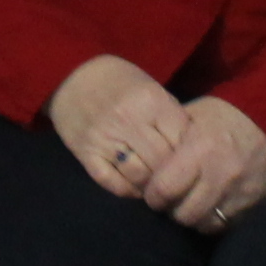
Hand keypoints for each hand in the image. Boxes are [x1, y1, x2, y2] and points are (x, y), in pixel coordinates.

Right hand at [45, 55, 186, 203]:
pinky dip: (128, 191)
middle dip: (173, 175)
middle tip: (177, 181)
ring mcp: (105, 138)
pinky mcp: (86, 154)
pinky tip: (136, 187)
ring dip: (152, 186)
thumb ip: (170, 117)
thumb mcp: (151, 88)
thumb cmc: (120, 82)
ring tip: (158, 187)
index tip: (193, 164)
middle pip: (162, 162)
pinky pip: (113, 183)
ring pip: (140, 177)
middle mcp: (128, 120)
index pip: (181, 141)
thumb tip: (194, 151)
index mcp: (150, 101)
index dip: (191, 157)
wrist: (71, 75)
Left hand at [139, 95, 265, 232]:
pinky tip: (211, 206)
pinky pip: (229, 226)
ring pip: (206, 225)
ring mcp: (243, 192)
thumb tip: (142, 165)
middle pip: (184, 214)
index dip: (153, 196)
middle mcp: (222, 174)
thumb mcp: (192, 117)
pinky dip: (216, 219)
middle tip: (171, 202)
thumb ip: (168, 142)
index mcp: (201, 149)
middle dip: (172, 210)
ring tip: (191, 204)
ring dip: (194, 218)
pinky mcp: (259, 204)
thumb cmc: (223, 117)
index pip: (164, 189)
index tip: (152, 193)